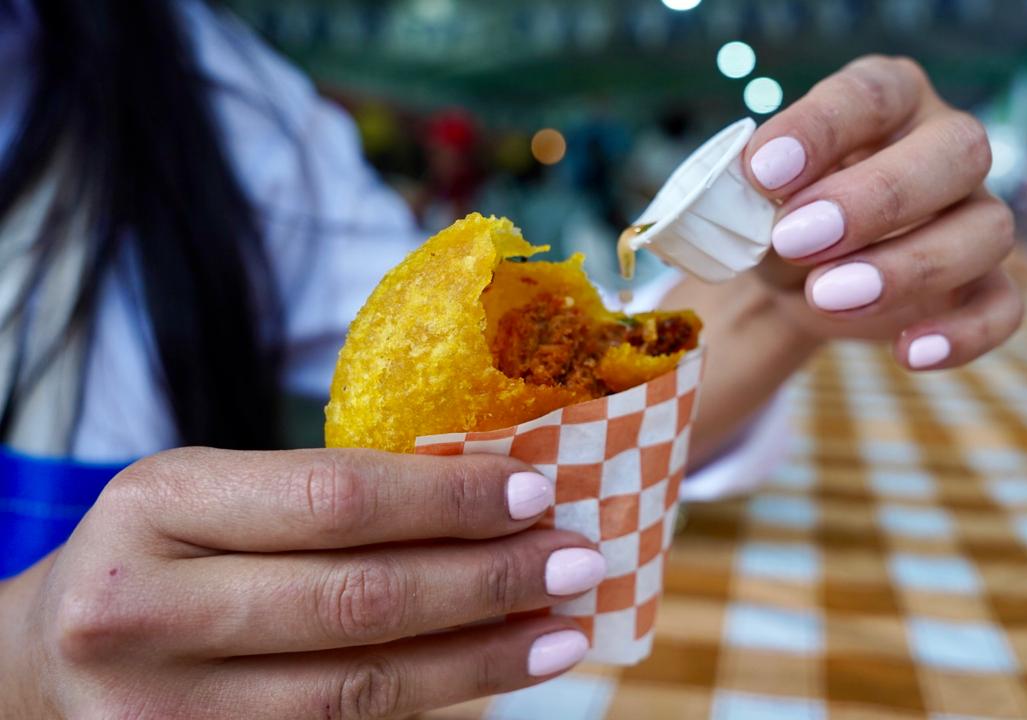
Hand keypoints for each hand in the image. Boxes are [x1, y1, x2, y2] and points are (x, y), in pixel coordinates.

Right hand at [1, 448, 602, 718]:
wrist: (47, 662)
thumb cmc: (162, 557)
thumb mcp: (216, 497)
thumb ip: (327, 498)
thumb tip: (493, 496)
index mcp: (159, 502)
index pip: (336, 499)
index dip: (450, 500)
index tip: (537, 491)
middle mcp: (146, 609)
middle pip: (358, 599)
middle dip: (488, 579)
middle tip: (578, 559)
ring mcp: (159, 710)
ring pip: (359, 688)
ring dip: (480, 656)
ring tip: (561, 628)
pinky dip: (430, 702)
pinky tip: (490, 673)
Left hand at [745, 55, 1022, 369]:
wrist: (794, 279)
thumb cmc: (778, 216)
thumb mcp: (754, 199)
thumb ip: (758, 193)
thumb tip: (759, 198)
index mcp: (890, 97)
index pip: (871, 95)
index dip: (820, 129)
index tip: (763, 173)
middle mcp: (946, 144)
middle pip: (957, 151)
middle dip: (877, 199)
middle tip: (796, 239)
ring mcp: (975, 214)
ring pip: (988, 230)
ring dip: (909, 267)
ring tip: (825, 296)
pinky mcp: (984, 284)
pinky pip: (1003, 308)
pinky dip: (963, 335)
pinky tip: (908, 353)